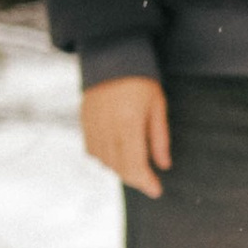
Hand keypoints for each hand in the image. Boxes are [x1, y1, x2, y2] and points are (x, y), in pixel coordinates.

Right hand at [82, 75, 171, 198]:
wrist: (111, 56)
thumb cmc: (141, 80)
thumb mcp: (158, 106)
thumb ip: (159, 138)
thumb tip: (164, 165)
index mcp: (128, 124)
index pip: (134, 165)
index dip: (145, 182)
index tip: (157, 191)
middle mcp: (107, 128)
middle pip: (119, 168)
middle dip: (135, 179)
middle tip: (149, 181)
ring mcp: (92, 126)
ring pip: (104, 162)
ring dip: (120, 169)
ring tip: (136, 166)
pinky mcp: (84, 122)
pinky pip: (92, 152)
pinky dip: (105, 159)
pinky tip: (118, 154)